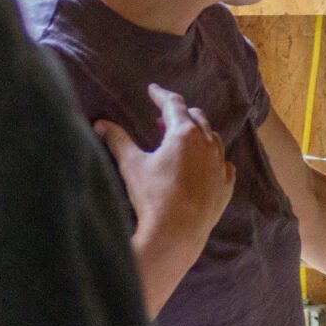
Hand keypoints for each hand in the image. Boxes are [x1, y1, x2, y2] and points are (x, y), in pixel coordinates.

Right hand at [97, 84, 234, 260]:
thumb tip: (100, 124)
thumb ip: (117, 140)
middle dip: (179, 114)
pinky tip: (205, 164)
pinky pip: (223, 164)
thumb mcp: (132, 165)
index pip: (173, 105)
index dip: (161, 95)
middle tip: (162, 118)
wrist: (176, 235)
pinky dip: (213, 158)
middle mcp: (207, 145)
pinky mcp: (225, 186)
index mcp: (184, 134)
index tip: (153, 90)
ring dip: (198, 133)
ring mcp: (219, 166)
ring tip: (183, 139)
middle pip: (196, 118)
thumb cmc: (153, 198)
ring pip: (213, 138)